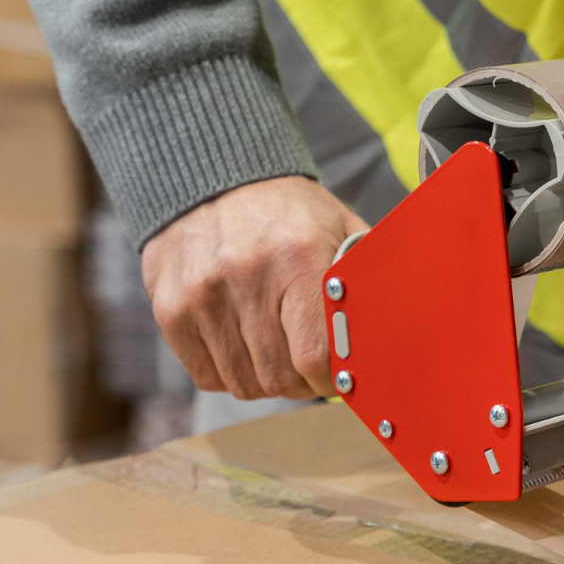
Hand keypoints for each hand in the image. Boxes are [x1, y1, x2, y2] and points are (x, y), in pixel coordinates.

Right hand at [142, 176, 368, 398]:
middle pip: (278, 376)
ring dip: (265, 380)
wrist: (212, 179)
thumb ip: (367, 278)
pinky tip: (241, 346)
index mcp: (297, 254)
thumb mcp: (339, 228)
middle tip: (307, 367)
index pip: (315, 356)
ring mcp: (201, 292)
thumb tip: (394, 336)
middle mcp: (244, 273)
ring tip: (275, 353)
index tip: (336, 375)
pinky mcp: (169, 307)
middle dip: (301, 383)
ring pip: (242, 383)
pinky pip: (207, 376)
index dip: (330, 379)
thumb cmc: (288, 215)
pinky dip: (229, 373)